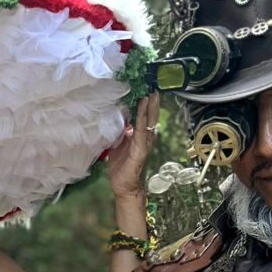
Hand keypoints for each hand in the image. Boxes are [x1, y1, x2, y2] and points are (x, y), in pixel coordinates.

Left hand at [105, 94, 160, 210]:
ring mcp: (144, 143)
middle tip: (153, 86)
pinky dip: (141, 117)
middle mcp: (145, 138)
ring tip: (152, 93)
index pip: (144, 117)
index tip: (145, 89)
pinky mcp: (140, 149)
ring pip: (148, 121)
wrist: (123, 186)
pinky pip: (140, 130)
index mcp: (139, 137)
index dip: (145, 104)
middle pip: (150, 117)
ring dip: (150, 107)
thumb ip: (119, 132)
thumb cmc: (120, 167)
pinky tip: (143, 107)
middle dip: (152, 102)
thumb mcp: (117, 144)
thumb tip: (118, 118)